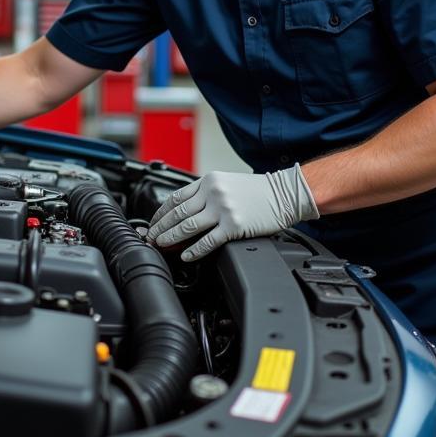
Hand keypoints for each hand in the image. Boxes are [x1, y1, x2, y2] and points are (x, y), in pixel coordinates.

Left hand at [146, 165, 318, 261]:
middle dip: (160, 227)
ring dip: (170, 238)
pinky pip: (208, 241)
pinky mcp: (234, 226)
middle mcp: (213, 193)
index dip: (161, 212)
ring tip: (161, 246)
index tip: (153, 222)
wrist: (285, 194)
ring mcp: (223, 209)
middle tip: (150, 237)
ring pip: (187, 226)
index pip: (176, 197)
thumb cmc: (258, 190)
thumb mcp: (227, 183)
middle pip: (178, 213)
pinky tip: (186, 256)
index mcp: (209, 180)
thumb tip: (185, 211)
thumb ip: (206, 193)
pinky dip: (194, 250)